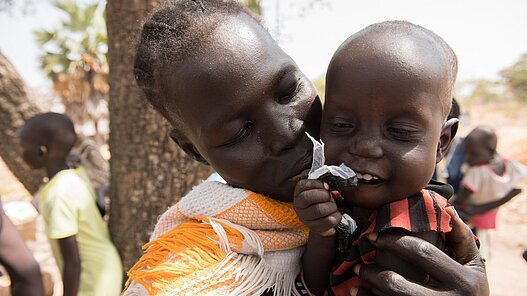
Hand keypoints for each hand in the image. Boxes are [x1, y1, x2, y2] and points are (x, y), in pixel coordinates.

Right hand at [294, 179, 341, 236]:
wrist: (322, 220)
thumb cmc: (321, 202)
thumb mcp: (319, 191)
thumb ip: (323, 187)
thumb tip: (332, 190)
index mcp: (299, 193)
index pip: (303, 185)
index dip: (317, 184)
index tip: (327, 186)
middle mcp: (299, 205)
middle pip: (307, 197)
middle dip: (324, 195)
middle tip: (330, 197)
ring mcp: (305, 217)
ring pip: (318, 209)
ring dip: (331, 207)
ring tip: (333, 207)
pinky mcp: (314, 227)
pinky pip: (327, 221)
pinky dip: (335, 217)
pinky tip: (335, 215)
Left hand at [350, 207, 488, 295]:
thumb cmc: (472, 289)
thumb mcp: (474, 264)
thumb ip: (461, 237)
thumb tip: (447, 208)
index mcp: (463, 280)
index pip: (422, 254)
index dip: (393, 242)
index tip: (372, 236)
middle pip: (398, 283)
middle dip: (373, 270)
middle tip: (359, 262)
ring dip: (370, 287)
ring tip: (359, 275)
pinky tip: (360, 291)